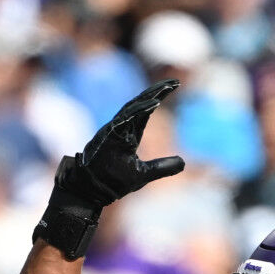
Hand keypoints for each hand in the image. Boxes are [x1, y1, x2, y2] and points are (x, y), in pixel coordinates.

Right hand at [35, 79, 184, 259]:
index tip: (174, 86)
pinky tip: (155, 103)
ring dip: (150, 96)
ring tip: (167, 88)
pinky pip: (126, 119)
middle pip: (140, 103)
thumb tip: (184, 162)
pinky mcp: (109, 135)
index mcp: (129, 134)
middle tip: (175, 82)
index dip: (158, 97)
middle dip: (157, 91)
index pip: (145, 111)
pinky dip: (140, 110)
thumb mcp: (145, 174)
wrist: (90, 191)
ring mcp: (113, 130)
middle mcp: (120, 128)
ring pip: (133, 107)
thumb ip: (163, 167)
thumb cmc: (113, 182)